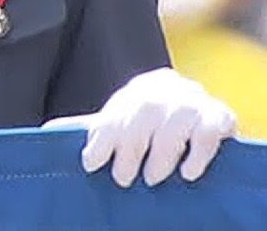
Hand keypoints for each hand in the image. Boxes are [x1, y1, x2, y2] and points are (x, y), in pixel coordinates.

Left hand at [42, 67, 236, 187]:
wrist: (207, 123)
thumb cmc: (155, 130)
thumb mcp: (123, 127)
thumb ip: (93, 131)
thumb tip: (45, 132)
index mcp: (138, 88)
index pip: (116, 110)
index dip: (102, 138)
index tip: (90, 164)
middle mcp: (166, 88)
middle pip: (143, 113)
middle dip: (129, 148)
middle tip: (123, 179)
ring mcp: (195, 100)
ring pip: (174, 123)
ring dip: (161, 155)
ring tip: (152, 179)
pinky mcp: (221, 116)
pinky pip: (209, 132)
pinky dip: (198, 154)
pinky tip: (188, 174)